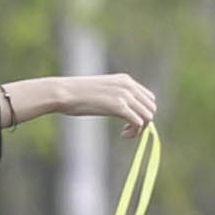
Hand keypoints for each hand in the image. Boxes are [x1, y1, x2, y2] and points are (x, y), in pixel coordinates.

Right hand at [14, 72, 162, 134]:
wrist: (64, 92)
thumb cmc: (77, 94)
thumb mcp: (102, 89)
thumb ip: (116, 95)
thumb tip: (125, 109)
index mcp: (126, 80)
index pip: (149, 97)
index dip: (143, 112)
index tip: (131, 121)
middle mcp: (128, 85)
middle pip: (151, 108)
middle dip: (144, 121)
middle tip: (128, 130)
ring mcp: (124, 95)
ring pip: (148, 116)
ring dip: (140, 129)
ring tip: (125, 133)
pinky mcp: (118, 106)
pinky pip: (138, 122)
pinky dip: (134, 132)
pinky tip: (123, 134)